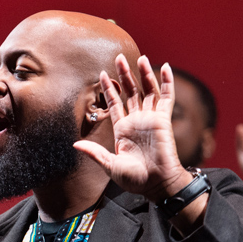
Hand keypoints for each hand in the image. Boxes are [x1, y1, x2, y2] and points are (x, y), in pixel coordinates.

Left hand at [74, 54, 189, 202]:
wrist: (155, 184)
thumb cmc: (134, 179)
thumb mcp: (109, 165)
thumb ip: (94, 153)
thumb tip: (75, 144)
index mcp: (122, 130)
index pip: (115, 103)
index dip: (109, 89)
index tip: (103, 73)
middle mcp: (136, 121)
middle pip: (130, 92)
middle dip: (125, 75)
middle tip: (119, 57)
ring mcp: (150, 119)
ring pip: (147, 90)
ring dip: (144, 74)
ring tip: (140, 57)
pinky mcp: (163, 120)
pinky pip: (166, 97)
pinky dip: (166, 82)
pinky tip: (164, 67)